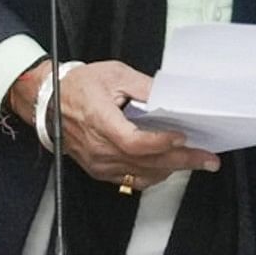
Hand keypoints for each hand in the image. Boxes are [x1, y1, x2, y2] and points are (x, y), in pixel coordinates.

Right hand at [6, 58, 220, 188]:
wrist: (47, 101)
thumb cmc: (77, 86)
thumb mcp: (114, 74)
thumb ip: (144, 87)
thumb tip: (172, 97)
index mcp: (100, 120)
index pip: (134, 142)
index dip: (160, 143)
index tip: (182, 137)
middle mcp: (98, 147)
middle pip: (145, 162)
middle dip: (181, 161)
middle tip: (208, 159)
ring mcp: (98, 162)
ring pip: (141, 174)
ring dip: (171, 168)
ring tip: (195, 160)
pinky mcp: (98, 170)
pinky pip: (130, 180)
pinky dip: (153, 175)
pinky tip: (168, 166)